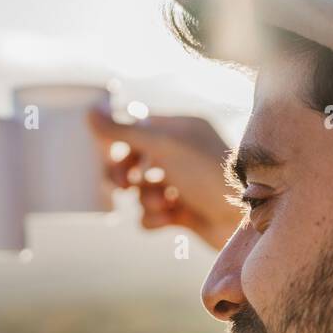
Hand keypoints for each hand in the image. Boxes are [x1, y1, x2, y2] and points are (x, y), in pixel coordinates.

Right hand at [88, 108, 241, 249]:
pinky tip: (169, 220)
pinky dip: (154, 219)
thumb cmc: (208, 174)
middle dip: (126, 174)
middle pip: (134, 162)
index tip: (108, 155)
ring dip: (145, 199)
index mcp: (180, 130)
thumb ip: (125, 131)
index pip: (137, 129)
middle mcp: (180, 155)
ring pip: (141, 191)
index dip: (119, 142)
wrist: (243, 219)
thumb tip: (90, 112)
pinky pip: (151, 216)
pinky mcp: (183, 214)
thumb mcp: (164, 145)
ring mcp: (181, 185)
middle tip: (124, 184)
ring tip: (163, 203)